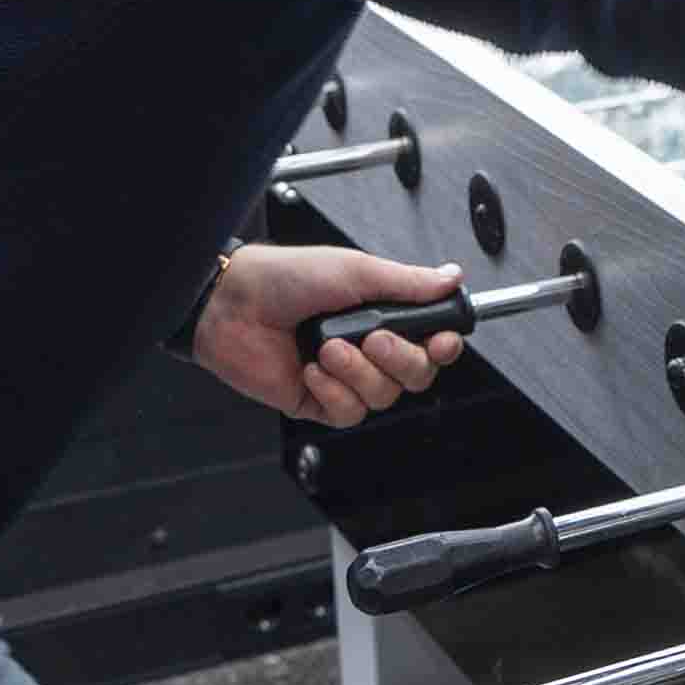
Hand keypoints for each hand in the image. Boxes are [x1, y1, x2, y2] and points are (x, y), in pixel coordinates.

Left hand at [191, 242, 468, 425]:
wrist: (233, 303)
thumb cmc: (287, 277)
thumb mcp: (356, 271)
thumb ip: (408, 282)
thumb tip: (452, 278)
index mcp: (382, 315)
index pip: (431, 342)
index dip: (443, 347)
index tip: (441, 341)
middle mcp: (368, 349)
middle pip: (416, 376)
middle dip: (400, 360)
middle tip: (373, 338)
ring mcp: (344, 377)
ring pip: (383, 397)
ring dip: (357, 373)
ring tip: (327, 347)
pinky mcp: (318, 401)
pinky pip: (348, 413)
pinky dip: (333, 392)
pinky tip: (311, 370)